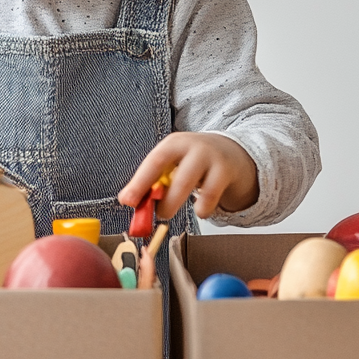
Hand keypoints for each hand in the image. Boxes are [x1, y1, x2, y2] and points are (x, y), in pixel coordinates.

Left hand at [118, 131, 258, 220]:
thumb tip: (128, 200)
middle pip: (176, 175)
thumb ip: (152, 181)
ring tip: (172, 212)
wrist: (230, 152)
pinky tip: (200, 209)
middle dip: (165, 199)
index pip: (153, 162)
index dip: (140, 182)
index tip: (128, 201)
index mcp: (173, 144)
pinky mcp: (225, 171)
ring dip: (180, 203)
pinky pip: (211, 196)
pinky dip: (203, 208)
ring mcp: (211, 158)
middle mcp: (192, 147)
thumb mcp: (173, 164)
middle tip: (157, 214)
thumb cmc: (194, 160)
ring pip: (193, 185)